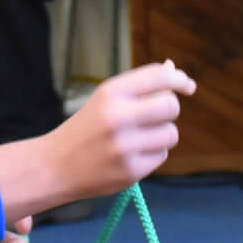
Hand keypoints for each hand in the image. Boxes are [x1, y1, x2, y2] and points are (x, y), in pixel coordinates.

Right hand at [53, 60, 196, 200]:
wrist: (55, 165)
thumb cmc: (86, 128)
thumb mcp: (105, 100)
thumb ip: (139, 87)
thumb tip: (173, 70)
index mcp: (111, 92)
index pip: (159, 76)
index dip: (179, 79)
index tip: (187, 86)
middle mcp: (118, 116)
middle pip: (171, 106)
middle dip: (169, 110)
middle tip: (155, 116)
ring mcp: (125, 146)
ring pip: (171, 134)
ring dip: (161, 135)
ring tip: (139, 139)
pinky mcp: (131, 171)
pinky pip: (161, 156)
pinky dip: (152, 155)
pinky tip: (131, 155)